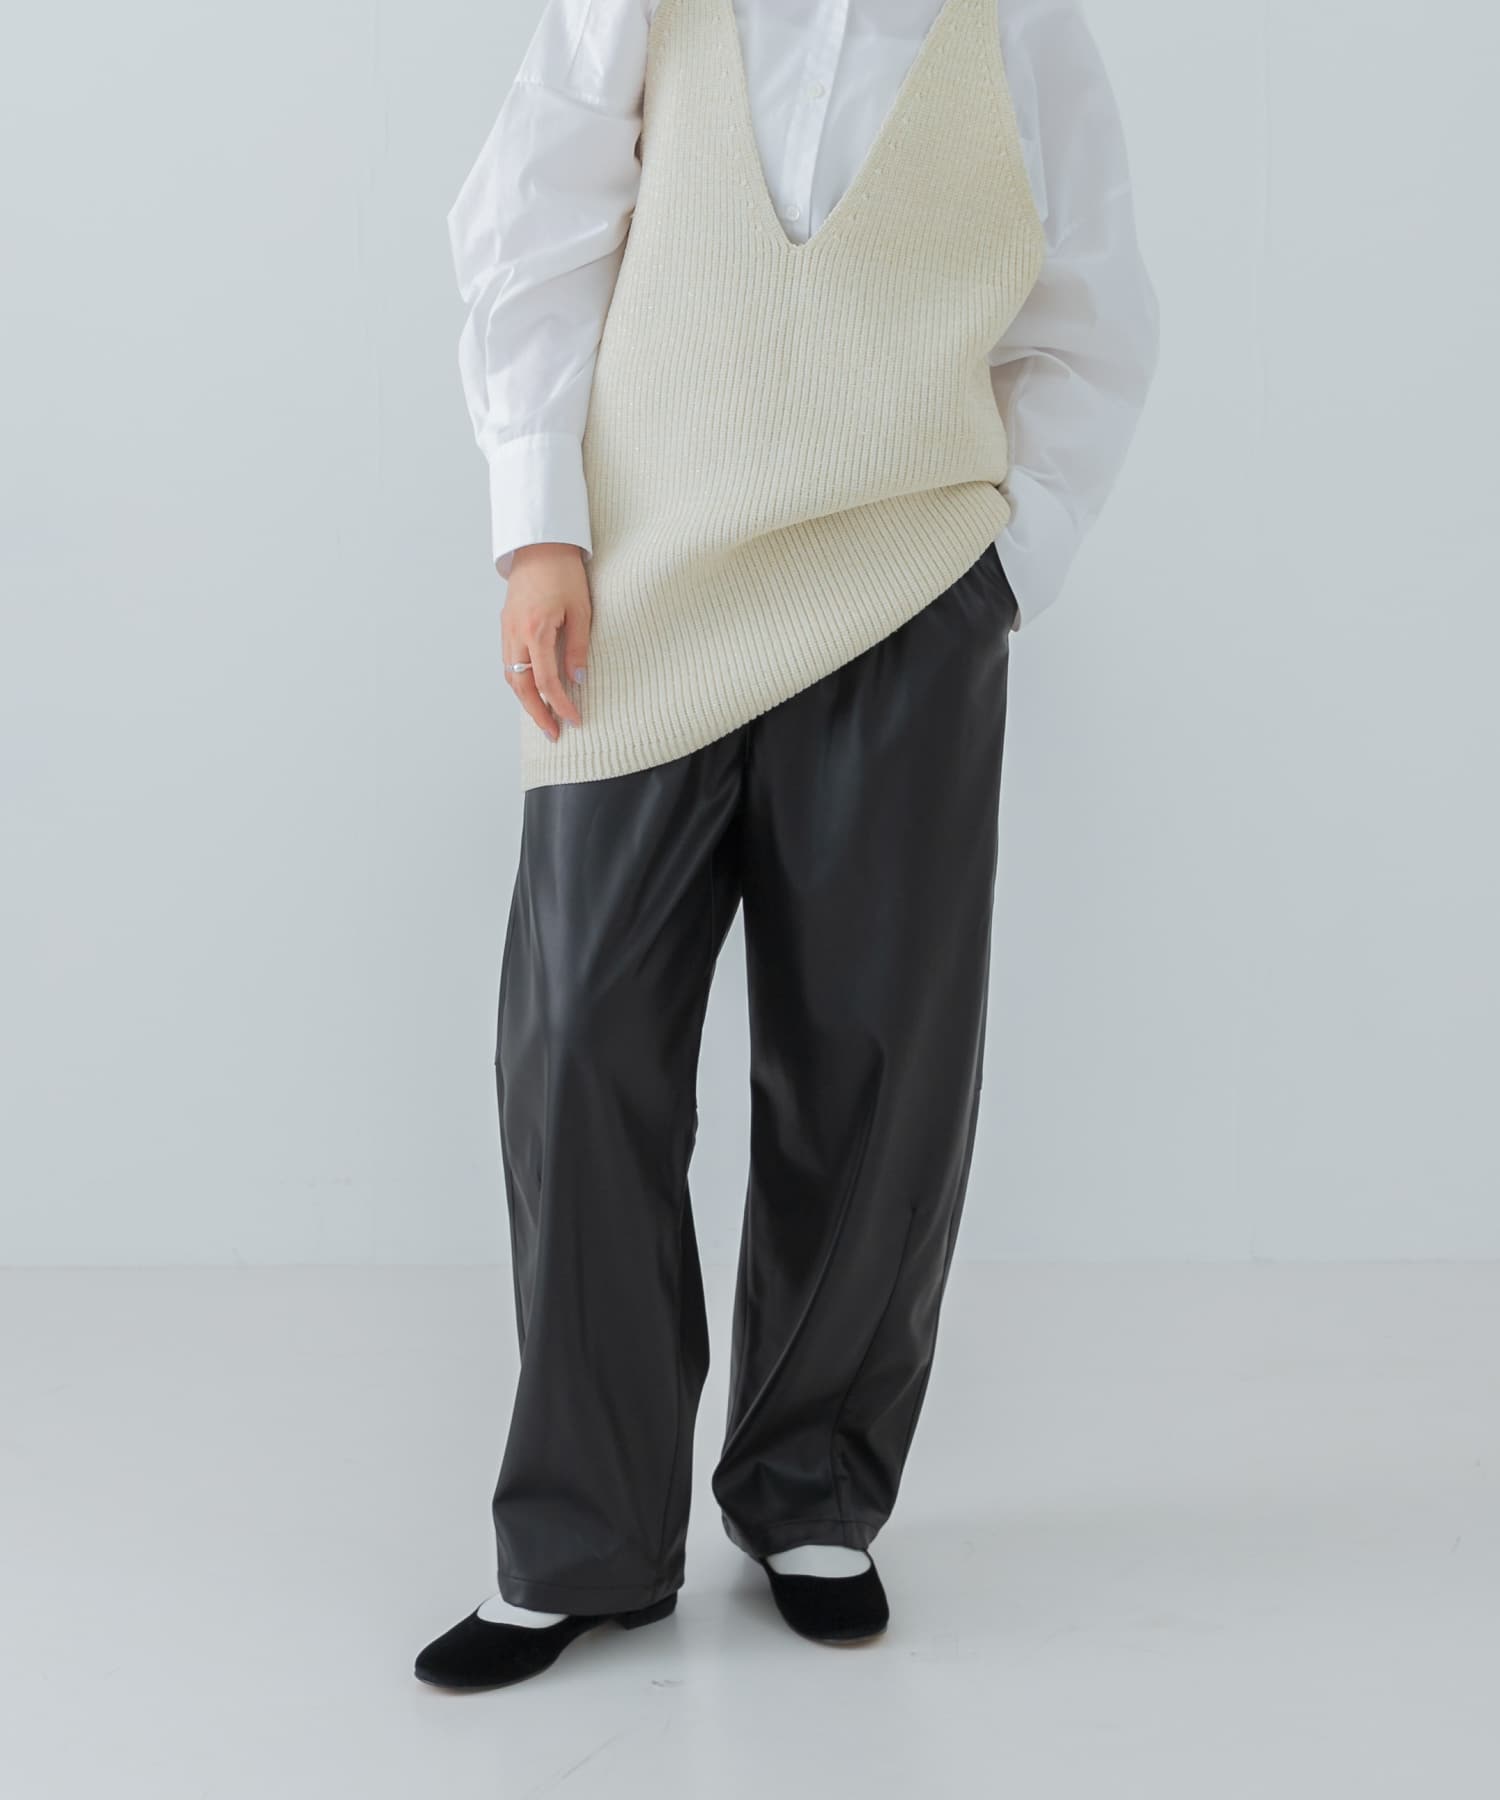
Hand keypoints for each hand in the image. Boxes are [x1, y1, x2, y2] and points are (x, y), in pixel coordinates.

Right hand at [501, 543, 590, 740]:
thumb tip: (579, 679)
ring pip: (510, 675)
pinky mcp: (506, 624)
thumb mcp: (581, 610)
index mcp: (536, 629)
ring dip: (525, 700)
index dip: (560, 704)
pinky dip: (519, 681)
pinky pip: (508, 661)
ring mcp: (507, 629)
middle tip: (553, 733)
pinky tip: (532, 690)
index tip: (574, 719)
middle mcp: (515, 633)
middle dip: (536, 713)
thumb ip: (578, 647)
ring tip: (544, 717)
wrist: (541, 544)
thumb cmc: (565, 572)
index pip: (546, 680)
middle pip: (521, 685)